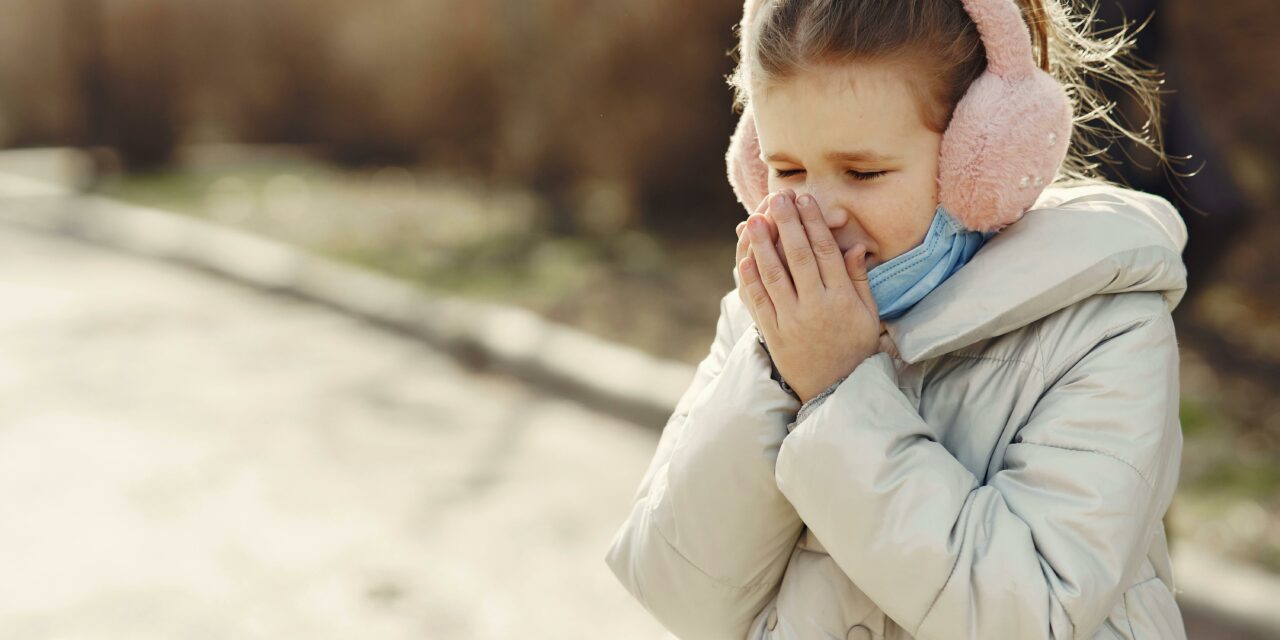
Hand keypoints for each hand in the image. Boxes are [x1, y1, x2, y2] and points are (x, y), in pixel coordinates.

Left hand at [735, 190, 880, 402]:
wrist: (835, 390)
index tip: (805, 200)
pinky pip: (759, 302)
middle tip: (777, 197)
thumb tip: (856, 246)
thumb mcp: (868, 315)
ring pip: (774, 276)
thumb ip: (859, 280)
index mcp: (842, 299)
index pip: (826, 252)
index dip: (814, 223)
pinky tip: (745, 258)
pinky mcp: (774, 335)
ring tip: (754, 220)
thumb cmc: (855, 348)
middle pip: (798, 257)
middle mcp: (816, 307)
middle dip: (787, 224)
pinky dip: (751, 279)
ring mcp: (792, 321)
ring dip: (762, 245)